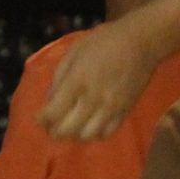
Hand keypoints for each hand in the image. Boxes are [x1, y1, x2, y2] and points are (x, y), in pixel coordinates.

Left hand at [41, 17, 161, 141]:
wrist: (140, 43)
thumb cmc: (103, 42)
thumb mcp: (73, 52)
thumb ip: (60, 77)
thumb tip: (51, 100)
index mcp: (77, 81)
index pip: (53, 112)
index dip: (43, 120)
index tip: (39, 118)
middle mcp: (93, 99)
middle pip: (68, 129)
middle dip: (55, 131)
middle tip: (51, 127)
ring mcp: (110, 108)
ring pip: (88, 136)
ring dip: (75, 136)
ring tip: (71, 129)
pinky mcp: (125, 111)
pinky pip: (107, 132)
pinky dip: (96, 134)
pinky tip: (91, 127)